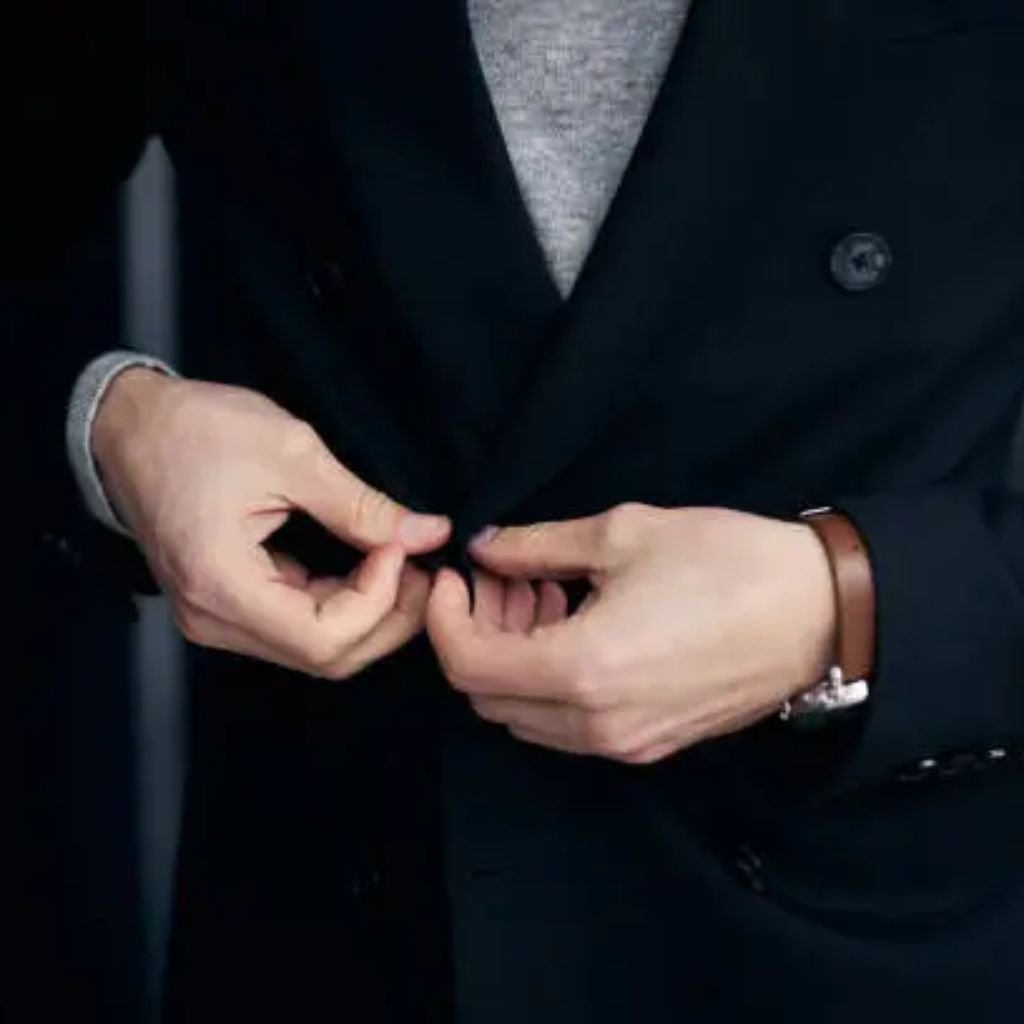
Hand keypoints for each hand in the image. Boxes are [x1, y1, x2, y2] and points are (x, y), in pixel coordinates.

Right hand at [93, 368, 450, 677]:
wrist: (132, 425)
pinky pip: (296, 626)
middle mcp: (213, 619)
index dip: (380, 601)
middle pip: (325, 656)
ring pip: (315, 648)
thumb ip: (363, 506)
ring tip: (404, 567)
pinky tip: (370, 571)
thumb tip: (427, 535)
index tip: (403, 550)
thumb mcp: (291, 454)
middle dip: (388, 619)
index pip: (324, 638)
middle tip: (425, 570)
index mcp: (221, 585)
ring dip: (370, 616)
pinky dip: (342, 606)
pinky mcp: (224, 605)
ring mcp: (215, 618)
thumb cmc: (197, 429)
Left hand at [426, 503, 834, 763]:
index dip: (443, 619)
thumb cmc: (728, 562)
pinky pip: (570, 726)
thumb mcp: (623, 535)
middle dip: (478, 636)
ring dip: (515, 661)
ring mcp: (624, 743)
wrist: (822, 614)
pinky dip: (552, 683)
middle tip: (504, 582)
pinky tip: (581, 628)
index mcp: (581, 670)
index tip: (454, 577)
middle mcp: (595, 723)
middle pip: (489, 699)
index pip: (468, 665)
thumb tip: (486, 549)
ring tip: (546, 597)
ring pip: (526, 717)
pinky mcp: (651, 745)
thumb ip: (537, 545)